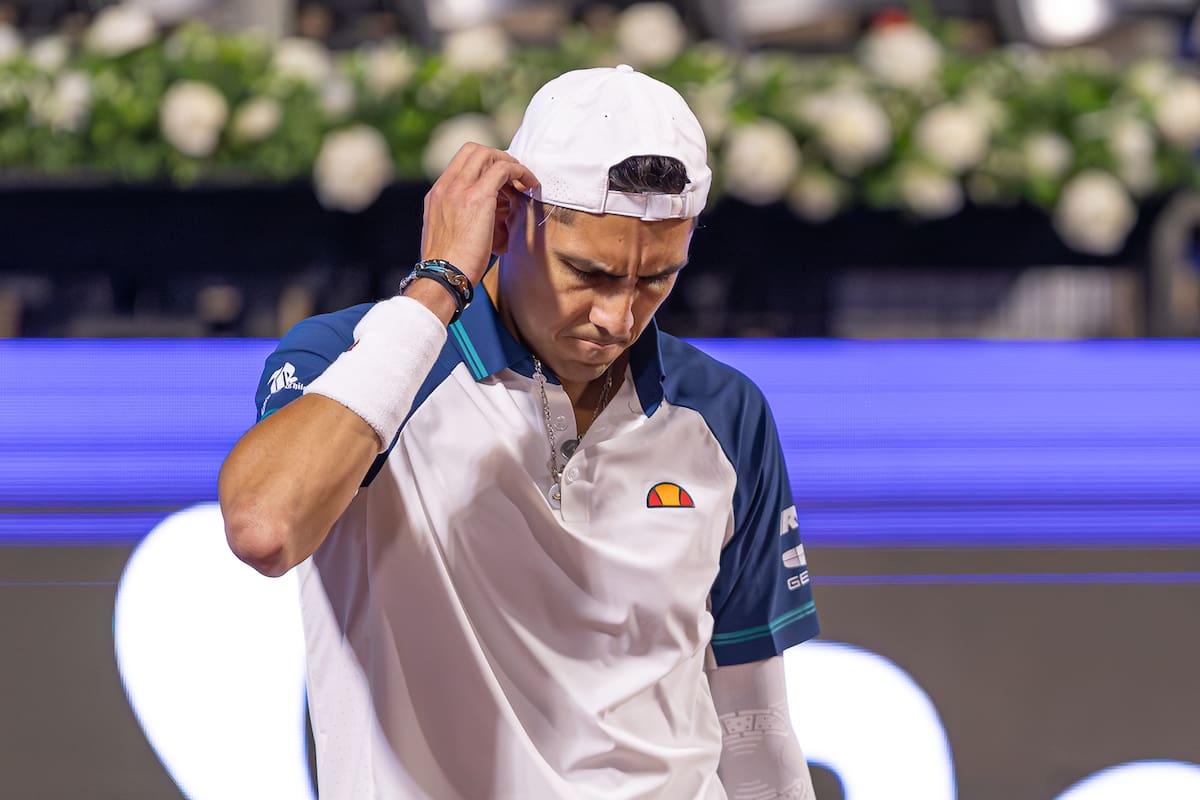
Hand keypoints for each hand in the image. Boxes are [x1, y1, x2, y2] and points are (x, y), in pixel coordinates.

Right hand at [420, 142, 537, 283]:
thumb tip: (483, 219)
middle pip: (474, 150)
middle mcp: (446, 187)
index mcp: (437, 194)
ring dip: (511, 164)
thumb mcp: (446, 235)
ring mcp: (460, 189)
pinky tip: (530, 185)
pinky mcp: (478, 198)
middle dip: (498, 158)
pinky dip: (520, 172)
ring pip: (488, 155)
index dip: (484, 163)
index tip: (501, 178)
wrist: (442, 277)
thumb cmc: (448, 266)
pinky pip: (503, 169)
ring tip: (525, 181)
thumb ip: (459, 219)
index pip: (460, 161)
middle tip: (515, 176)